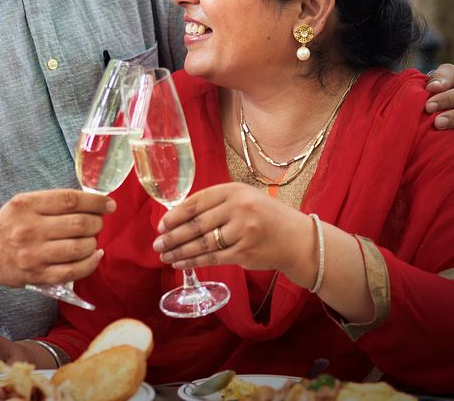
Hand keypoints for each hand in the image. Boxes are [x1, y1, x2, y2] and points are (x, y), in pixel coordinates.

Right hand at [0, 189, 113, 286]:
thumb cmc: (9, 224)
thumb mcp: (23, 203)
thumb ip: (52, 202)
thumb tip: (92, 203)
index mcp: (26, 205)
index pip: (69, 200)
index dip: (95, 202)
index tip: (109, 204)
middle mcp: (29, 229)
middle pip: (78, 224)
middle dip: (97, 223)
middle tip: (98, 223)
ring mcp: (33, 255)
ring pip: (78, 248)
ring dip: (93, 242)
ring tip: (92, 239)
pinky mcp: (37, 275)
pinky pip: (72, 272)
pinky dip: (90, 264)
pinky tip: (95, 256)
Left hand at [153, 183, 311, 280]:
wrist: (296, 238)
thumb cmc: (264, 216)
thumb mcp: (243, 198)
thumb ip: (216, 203)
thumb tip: (178, 215)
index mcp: (234, 191)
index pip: (196, 202)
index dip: (175, 215)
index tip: (161, 225)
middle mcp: (238, 208)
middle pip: (196, 224)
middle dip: (173, 236)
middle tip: (157, 243)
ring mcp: (242, 231)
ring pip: (202, 243)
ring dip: (179, 250)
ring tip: (164, 255)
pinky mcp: (244, 252)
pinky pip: (212, 258)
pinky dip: (193, 261)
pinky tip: (181, 262)